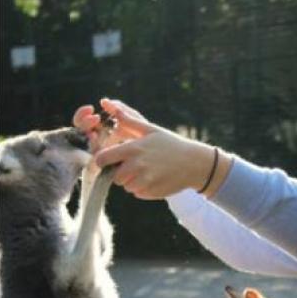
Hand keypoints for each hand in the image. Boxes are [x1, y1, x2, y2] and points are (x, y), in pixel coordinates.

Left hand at [74, 98, 230, 199]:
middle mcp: (137, 166)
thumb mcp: (151, 130)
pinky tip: (154, 179)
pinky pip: (137, 193)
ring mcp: (144, 181)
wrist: (194, 163)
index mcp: (133, 149)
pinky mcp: (151, 192)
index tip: (107, 160)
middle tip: (134, 165)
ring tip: (147, 171)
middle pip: (115, 176)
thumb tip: (110, 105)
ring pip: (126, 186)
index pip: (103, 158)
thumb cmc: (171, 144)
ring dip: (132, 181)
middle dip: (120, 172)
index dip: (102, 160)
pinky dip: (142, 188)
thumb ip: (129, 121)